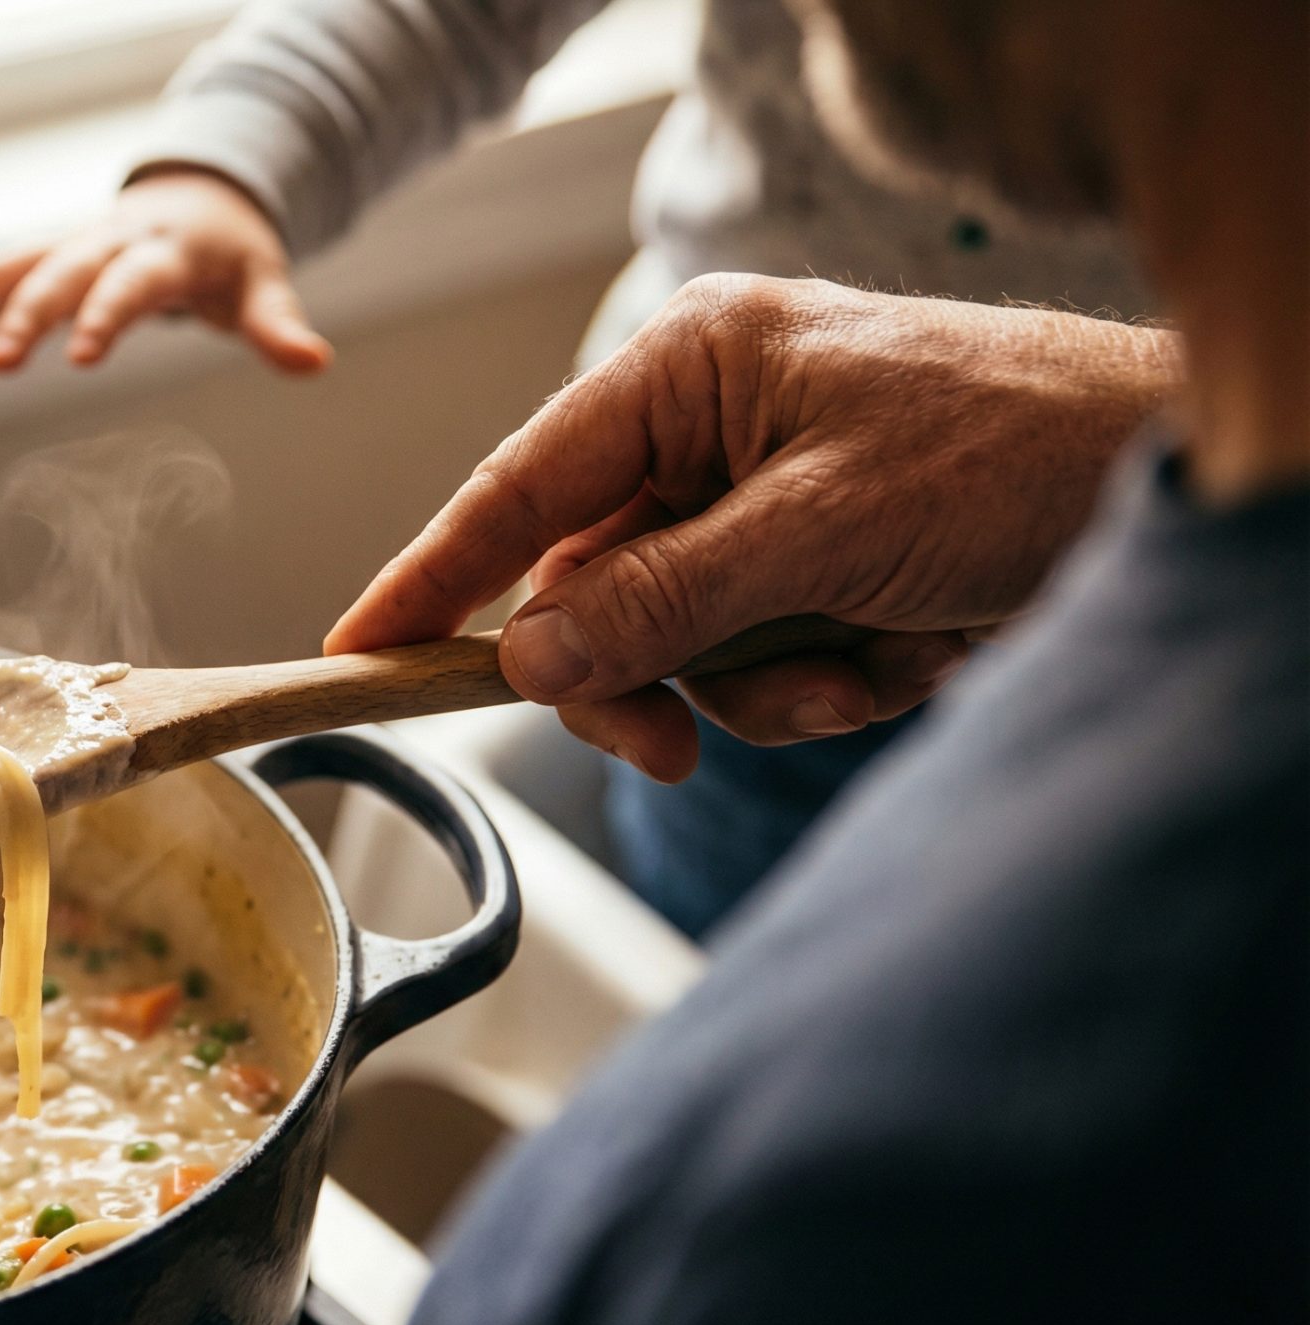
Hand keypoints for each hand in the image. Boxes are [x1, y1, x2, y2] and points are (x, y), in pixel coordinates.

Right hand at [0, 165, 331, 373]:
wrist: (202, 194)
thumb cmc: (232, 252)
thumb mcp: (262, 283)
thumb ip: (278, 324)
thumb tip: (315, 361)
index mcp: (166, 248)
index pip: (134, 282)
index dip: (106, 314)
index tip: (78, 356)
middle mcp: (111, 239)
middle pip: (65, 271)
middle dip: (28, 315)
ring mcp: (76, 242)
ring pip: (20, 263)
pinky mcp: (53, 250)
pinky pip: (5, 268)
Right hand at [326, 276, 1179, 779]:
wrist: (1172, 482)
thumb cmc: (1017, 448)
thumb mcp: (822, 529)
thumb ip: (662, 600)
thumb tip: (531, 660)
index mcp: (692, 372)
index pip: (523, 484)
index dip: (434, 572)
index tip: (357, 644)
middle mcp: (714, 435)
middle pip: (590, 590)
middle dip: (637, 672)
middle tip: (661, 746)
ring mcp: (766, 511)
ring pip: (673, 646)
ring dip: (756, 686)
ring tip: (858, 663)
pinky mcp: (819, 578)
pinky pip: (756, 670)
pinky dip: (822, 688)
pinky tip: (906, 654)